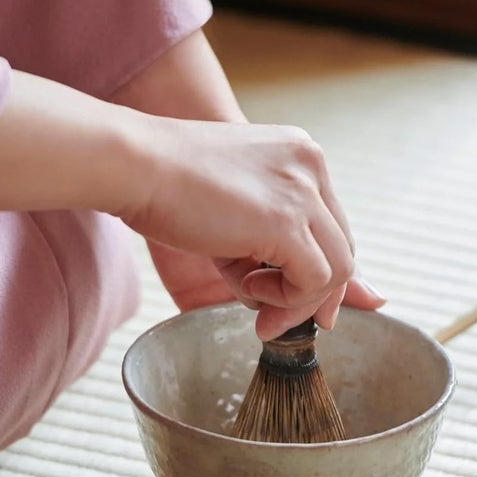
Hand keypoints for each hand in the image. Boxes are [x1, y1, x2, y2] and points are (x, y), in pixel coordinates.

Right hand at [120, 116, 380, 338]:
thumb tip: (314, 301)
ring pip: (338, 268)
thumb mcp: (237, 213)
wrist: (134, 164)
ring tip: (253, 301)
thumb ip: (275, 248)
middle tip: (273, 321)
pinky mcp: (286, 221)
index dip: (318, 270)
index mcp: (300, 155)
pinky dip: (286, 299)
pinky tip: (247, 289)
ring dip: (297, 300)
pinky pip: (314, 280)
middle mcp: (311, 166)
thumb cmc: (167, 186)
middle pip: (342, 248)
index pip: (332, 225)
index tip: (293, 301)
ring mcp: (303, 191)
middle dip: (312, 295)